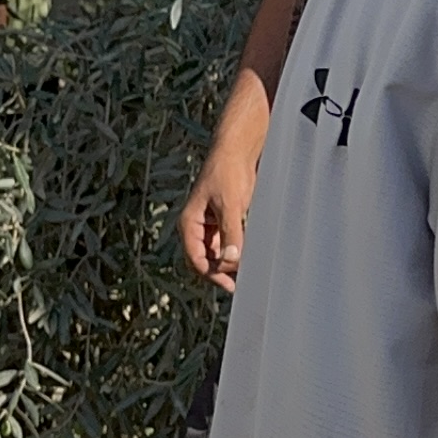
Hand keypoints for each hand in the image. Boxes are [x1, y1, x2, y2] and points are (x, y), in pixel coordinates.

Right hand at [179, 143, 260, 291]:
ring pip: (215, 255)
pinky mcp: (222, 222)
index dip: (212, 274)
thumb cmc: (226, 172)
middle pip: (204, 261)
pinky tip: (248, 257)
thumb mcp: (230, 205)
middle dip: (220, 272)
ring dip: (228, 264)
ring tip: (246, 271)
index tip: (231, 284)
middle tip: (240, 283)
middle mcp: (197, 228)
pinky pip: (226, 245)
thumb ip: (230, 234)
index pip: (195, 259)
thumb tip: (230, 260)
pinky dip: (235, 253)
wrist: (236, 153)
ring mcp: (210, 226)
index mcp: (189, 223)